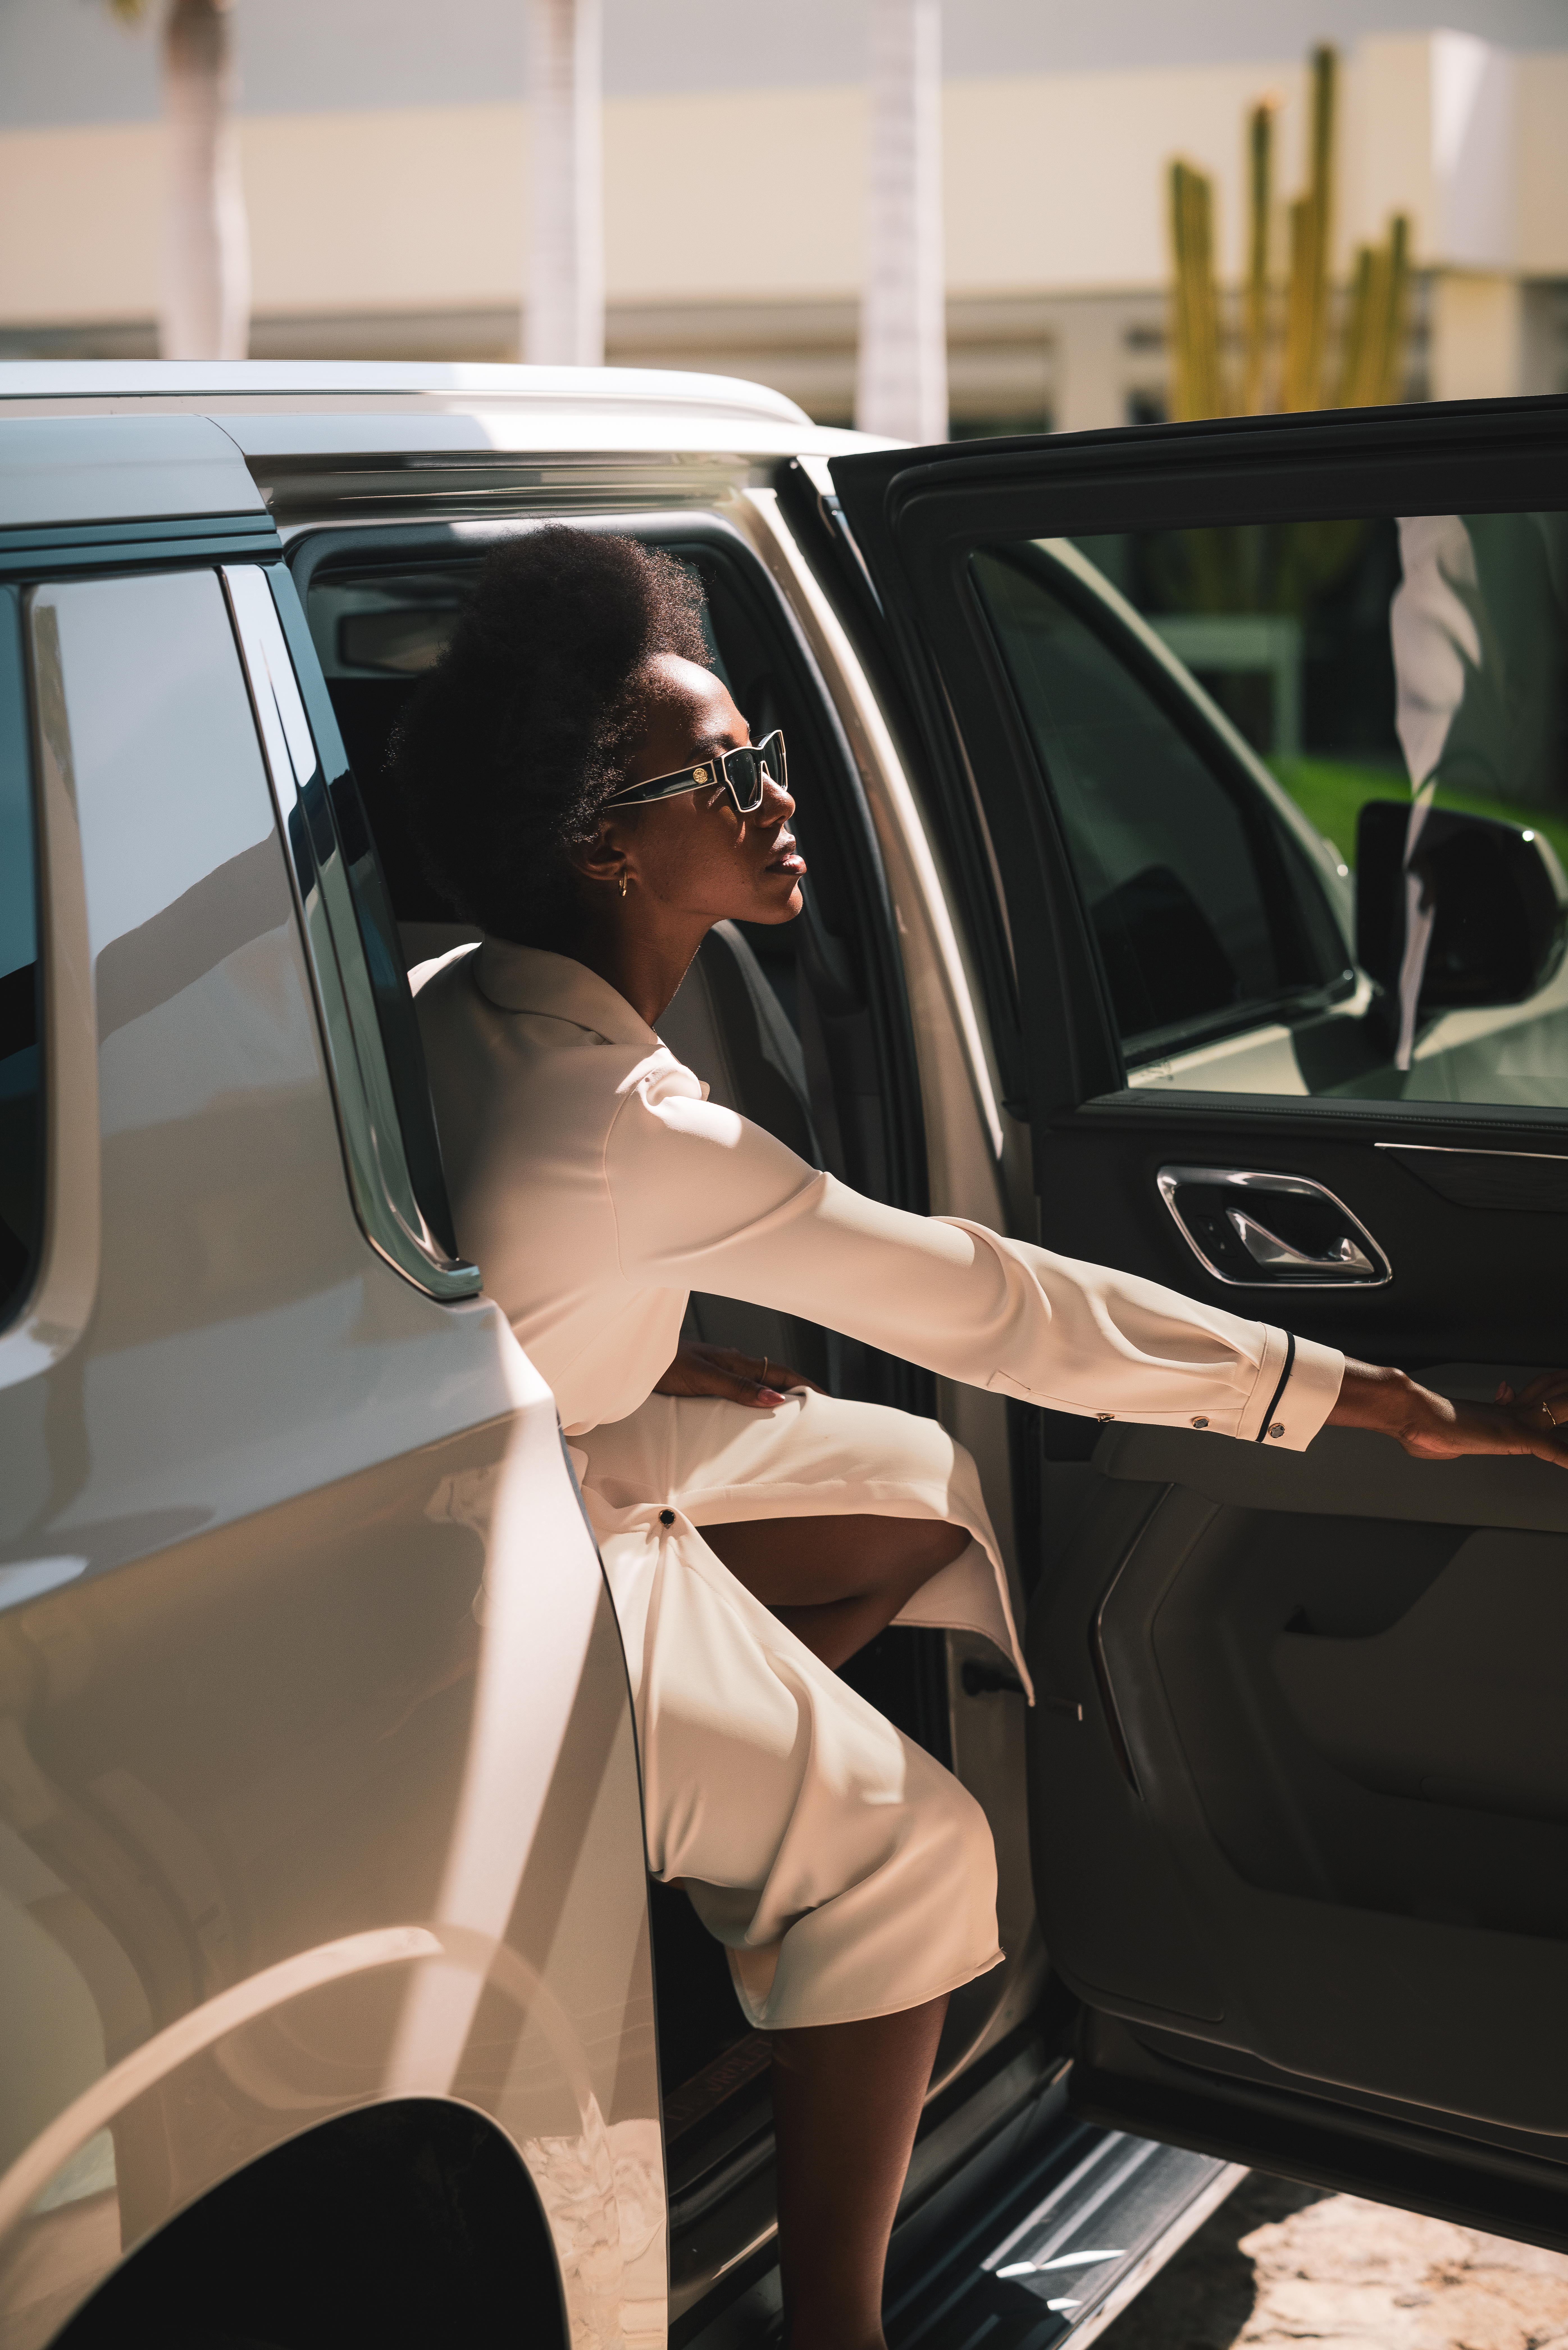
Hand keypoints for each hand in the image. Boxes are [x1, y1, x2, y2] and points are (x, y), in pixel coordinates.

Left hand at [654, 1340, 822, 1408]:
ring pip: (757, 1383)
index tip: (829, 1400)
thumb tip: (775, 1398)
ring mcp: (719, 1370)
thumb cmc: (661, 1364)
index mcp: (734, 1361)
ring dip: (777, 1395)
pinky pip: (740, 1389)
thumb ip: (737, 1387)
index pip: (780, 1373)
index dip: (805, 1386)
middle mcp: (730, 1364)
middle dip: (798, 1392)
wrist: (630, 1357)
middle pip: (773, 1377)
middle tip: (820, 1410)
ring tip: (794, 1415)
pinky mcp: (705, 1379)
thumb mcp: (702, 1377)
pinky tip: (754, 1411)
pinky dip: (755, 1399)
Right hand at [1328, 1359, 1567, 1464]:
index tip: (1533, 1385)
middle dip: (1560, 1389)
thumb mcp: (1438, 1442)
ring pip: (1557, 1411)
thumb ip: (1450, 1444)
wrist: (1411, 1414)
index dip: (1536, 1389)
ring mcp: (1513, 1422)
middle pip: (1546, 1396)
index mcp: (1490, 1414)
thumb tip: (1441, 1446)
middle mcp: (1506, 1414)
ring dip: (1566, 1404)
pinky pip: (1550, 1447)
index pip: (1525, 1399)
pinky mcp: (1514, 1435)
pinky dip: (1564, 1455)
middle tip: (1566, 1380)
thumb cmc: (1416, 1428)